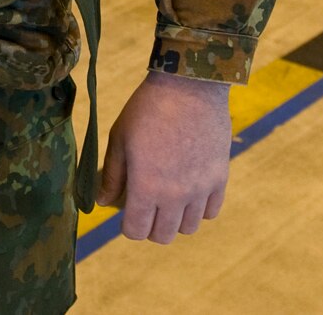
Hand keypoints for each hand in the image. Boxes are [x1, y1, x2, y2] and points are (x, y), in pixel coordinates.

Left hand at [99, 73, 232, 242]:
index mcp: (145, 187)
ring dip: (175, 219)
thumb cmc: (147, 109)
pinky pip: (211, 211)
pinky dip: (199, 208)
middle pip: (162, 236)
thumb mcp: (120, 138)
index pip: (136, 231)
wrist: (189, 86)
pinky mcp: (219, 178)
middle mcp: (175, 195)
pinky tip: (190, 191)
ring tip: (168, 199)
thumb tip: (103, 203)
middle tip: (147, 206)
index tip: (128, 212)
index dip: (129, 225)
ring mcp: (200, 189)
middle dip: (150, 226)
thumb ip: (112, 175)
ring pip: (188, 228)